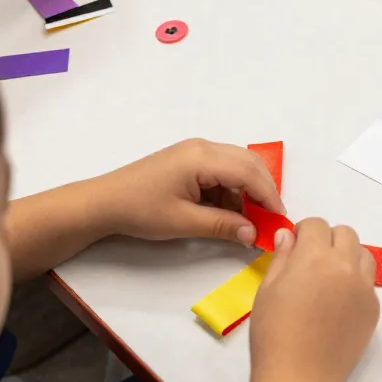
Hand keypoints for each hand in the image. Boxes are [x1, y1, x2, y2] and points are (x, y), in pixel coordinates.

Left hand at [86, 139, 285, 245]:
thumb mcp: (184, 222)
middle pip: (248, 163)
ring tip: (249, 219)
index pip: (249, 173)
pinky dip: (232, 189)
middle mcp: (204, 147)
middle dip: (263, 191)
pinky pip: (223, 170)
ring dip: (247, 191)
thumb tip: (254, 234)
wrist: (102, 202)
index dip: (268, 196)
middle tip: (270, 219)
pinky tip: (228, 211)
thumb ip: (223, 225)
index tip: (279, 219)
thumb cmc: (140, 210)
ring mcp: (196, 151)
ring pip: (237, 166)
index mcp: (203, 157)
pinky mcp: (190, 159)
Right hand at [251, 220, 378, 381]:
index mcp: (315, 256)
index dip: (304, 232)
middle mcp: (346, 265)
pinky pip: (368, 282)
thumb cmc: (273, 332)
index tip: (295, 246)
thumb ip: (283, 257)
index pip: (317, 225)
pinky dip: (355, 283)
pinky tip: (337, 304)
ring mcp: (364, 287)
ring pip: (363, 254)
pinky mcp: (374, 307)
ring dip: (347, 256)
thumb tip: (289, 235)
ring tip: (329, 278)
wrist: (301, 376)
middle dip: (328, 240)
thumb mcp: (268, 289)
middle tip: (311, 262)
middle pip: (345, 234)